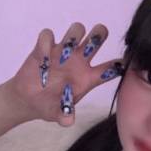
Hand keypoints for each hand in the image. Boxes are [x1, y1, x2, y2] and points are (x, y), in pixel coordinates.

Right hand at [5, 22, 122, 126]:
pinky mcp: (44, 48)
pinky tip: (43, 56)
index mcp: (88, 78)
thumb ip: (64, 116)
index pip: (109, 69)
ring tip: (66, 49)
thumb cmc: (49, 106)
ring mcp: (62, 52)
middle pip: (96, 39)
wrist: (28, 101)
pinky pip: (48, 35)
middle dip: (99, 34)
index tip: (122, 62)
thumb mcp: (58, 114)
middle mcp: (79, 62)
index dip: (118, 65)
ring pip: (76, 30)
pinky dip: (46, 42)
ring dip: (74, 34)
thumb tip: (68, 120)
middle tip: (95, 40)